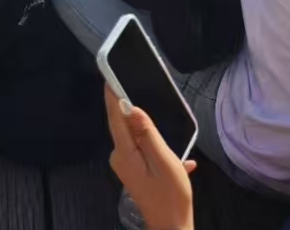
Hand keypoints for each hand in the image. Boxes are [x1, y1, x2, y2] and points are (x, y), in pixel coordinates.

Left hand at [105, 87, 194, 229]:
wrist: (172, 227)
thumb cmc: (171, 196)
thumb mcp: (164, 161)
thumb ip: (147, 134)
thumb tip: (130, 107)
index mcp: (125, 153)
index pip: (115, 117)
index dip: (112, 95)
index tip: (110, 75)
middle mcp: (120, 157)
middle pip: (123, 125)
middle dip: (130, 107)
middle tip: (139, 85)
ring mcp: (126, 165)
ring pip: (134, 136)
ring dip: (147, 128)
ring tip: (158, 114)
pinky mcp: (134, 171)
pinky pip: (143, 149)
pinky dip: (157, 147)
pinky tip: (179, 158)